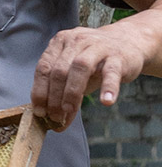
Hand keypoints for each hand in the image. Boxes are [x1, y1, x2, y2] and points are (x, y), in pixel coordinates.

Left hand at [31, 17, 157, 129]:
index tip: (39, 112)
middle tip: (55, 117)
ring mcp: (97, 46)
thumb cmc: (94, 63)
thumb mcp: (75, 76)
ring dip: (71, 92)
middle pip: (59, 70)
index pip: (43, 68)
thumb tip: (57, 125)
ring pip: (80, 67)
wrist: (127, 42)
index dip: (39, 91)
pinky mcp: (118, 56)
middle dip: (54, 97)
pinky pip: (111, 72)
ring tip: (68, 110)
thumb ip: (64, 96)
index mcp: (59, 43)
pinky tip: (106, 101)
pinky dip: (108, 87)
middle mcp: (76, 41)